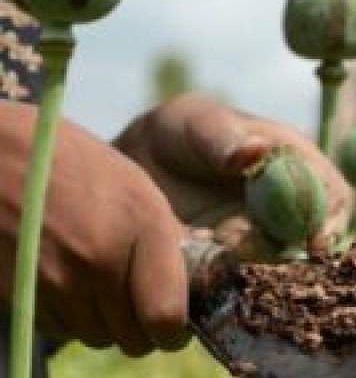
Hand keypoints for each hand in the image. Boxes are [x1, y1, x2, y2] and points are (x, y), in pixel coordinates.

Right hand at [0, 100, 187, 355]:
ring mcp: (58, 279)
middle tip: (141, 307)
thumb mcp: (138, 188)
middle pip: (133, 339)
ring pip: (97, 336)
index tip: (174, 323)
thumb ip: (169, 236)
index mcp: (144, 225)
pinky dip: (71, 317)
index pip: (167, 317)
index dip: (174, 330)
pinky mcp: (22, 292)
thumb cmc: (79, 164)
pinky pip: (61, 329)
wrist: (5, 155)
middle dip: (142, 329)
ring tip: (104, 286)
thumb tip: (198, 278)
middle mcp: (103, 259)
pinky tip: (71, 282)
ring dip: (106, 323)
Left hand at [114, 93, 352, 257]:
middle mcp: (290, 205)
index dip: (331, 220)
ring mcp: (266, 238)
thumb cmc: (177, 132)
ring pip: (278, 266)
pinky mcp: (237, 264)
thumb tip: (258, 149)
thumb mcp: (195, 123)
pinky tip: (193, 263)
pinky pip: (244, 282)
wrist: (137, 166)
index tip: (313, 241)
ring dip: (250, 267)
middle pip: (312, 241)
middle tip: (240, 249)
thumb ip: (222, 137)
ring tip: (205, 247)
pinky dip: (225, 280)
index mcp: (297, 163)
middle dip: (285, 252)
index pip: (333, 195)